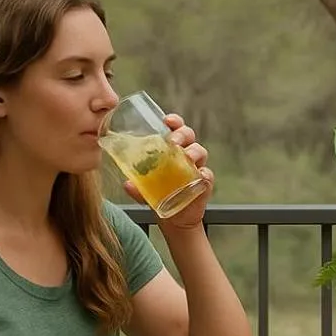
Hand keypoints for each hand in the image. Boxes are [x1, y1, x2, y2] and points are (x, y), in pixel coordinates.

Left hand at [125, 112, 213, 230]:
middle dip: (182, 134)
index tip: (167, 120)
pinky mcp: (205, 182)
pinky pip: (208, 174)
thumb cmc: (160, 193)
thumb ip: (136, 185)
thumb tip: (127, 183)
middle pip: (189, 135)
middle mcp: (186, 153)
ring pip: (200, 151)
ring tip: (185, 157)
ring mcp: (197, 166)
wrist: (174, 215)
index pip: (175, 128)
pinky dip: (204, 174)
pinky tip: (199, 176)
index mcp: (172, 147)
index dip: (174, 121)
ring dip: (193, 151)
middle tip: (173, 141)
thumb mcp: (144, 188)